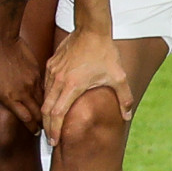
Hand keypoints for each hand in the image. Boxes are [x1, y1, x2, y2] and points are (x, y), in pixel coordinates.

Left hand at [0, 29, 43, 132]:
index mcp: (8, 97)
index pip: (25, 118)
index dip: (31, 127)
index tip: (34, 132)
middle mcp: (22, 92)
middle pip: (37, 113)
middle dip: (41, 123)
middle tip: (43, 128)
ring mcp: (31, 82)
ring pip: (43, 101)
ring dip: (44, 109)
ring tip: (47, 116)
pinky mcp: (36, 72)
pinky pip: (43, 88)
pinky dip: (45, 95)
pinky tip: (45, 99)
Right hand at [41, 25, 132, 145]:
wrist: (91, 29)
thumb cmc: (105, 53)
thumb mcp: (119, 77)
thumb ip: (124, 98)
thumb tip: (127, 116)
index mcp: (72, 86)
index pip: (57, 114)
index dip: (54, 130)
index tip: (55, 142)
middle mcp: (59, 80)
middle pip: (46, 109)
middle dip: (47, 127)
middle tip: (50, 140)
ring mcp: (53, 71)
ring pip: (44, 97)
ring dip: (46, 113)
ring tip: (50, 125)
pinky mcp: (51, 64)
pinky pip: (46, 85)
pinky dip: (47, 97)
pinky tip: (52, 103)